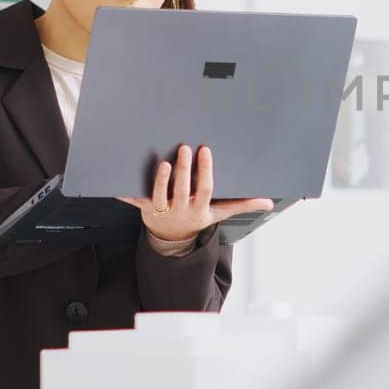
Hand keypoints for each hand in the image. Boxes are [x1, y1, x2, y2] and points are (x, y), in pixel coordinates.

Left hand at [118, 144, 273, 243]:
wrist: (172, 240)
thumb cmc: (196, 218)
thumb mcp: (220, 214)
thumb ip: (242, 205)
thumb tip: (269, 203)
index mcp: (199, 209)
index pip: (205, 190)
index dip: (205, 172)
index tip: (205, 151)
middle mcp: (181, 210)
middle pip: (182, 190)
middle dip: (185, 170)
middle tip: (186, 149)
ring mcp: (162, 210)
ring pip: (160, 196)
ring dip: (161, 180)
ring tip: (165, 163)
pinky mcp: (145, 208)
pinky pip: (135, 201)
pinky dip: (126, 194)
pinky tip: (119, 185)